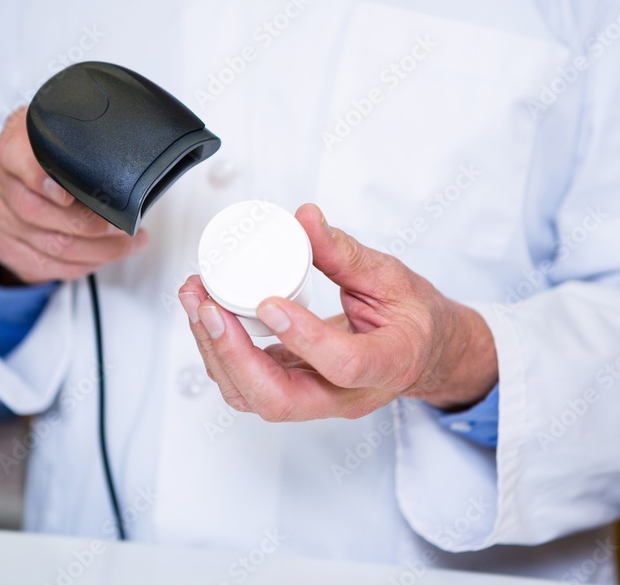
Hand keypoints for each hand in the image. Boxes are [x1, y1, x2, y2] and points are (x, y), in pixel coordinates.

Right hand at [0, 107, 148, 283]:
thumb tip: (123, 161)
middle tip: (123, 225)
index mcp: (12, 145)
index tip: (69, 193)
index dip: (41, 177)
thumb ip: (82, 142)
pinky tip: (105, 256)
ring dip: (98, 249)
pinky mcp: (6, 246)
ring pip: (50, 244)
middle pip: (38, 211)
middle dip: (90, 224)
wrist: (24, 182)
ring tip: (129, 243)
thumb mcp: (66, 137)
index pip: (15, 156)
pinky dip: (83, 264)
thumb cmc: (56, 159)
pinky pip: (46, 265)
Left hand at [177, 204, 497, 420]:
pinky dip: (220, 351)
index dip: (304, 337)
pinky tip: (207, 313)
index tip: (270, 302)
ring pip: (254, 397)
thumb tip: (305, 219)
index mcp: (388, 363)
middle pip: (280, 399)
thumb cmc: (413, 318)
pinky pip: (249, 384)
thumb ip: (347, 252)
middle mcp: (348, 395)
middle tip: (210, 306)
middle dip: (233, 354)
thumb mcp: (392, 276)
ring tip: (198, 300)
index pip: (344, 365)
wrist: (421, 352)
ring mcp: (318, 399)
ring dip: (216, 351)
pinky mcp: (294, 389)